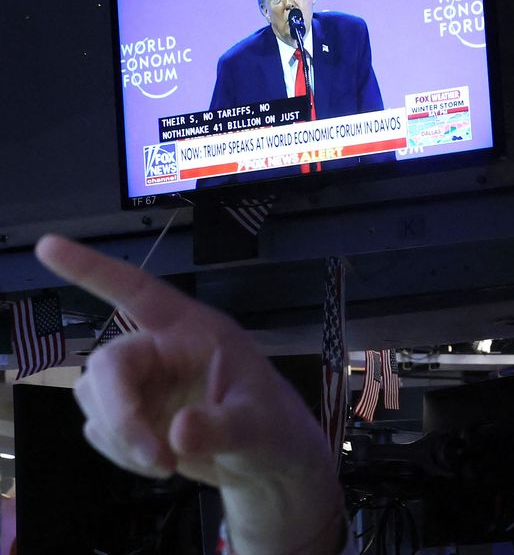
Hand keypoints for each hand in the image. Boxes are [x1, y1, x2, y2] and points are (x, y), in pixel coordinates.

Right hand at [36, 234, 344, 553]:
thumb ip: (222, 428)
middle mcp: (159, 348)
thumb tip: (179, 432)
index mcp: (192, 330)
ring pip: (95, 398)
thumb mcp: (259, 427)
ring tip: (170, 461)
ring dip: (123, 437)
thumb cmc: (271, 426)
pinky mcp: (128, 413)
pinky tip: (160, 462)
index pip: (138, 291)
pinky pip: (99, 428)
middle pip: (107, 364)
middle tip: (158, 458)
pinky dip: (122, 452)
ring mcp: (140, 381)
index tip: (49, 245)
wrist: (265, 461)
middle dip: (121, 414)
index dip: (94, 269)